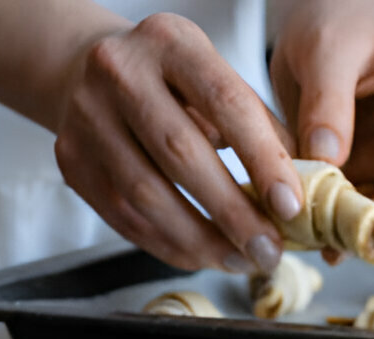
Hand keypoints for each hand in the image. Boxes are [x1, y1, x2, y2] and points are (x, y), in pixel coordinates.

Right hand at [54, 13, 304, 273]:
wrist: (89, 72)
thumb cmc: (173, 82)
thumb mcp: (217, 80)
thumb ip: (259, 128)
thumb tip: (301, 193)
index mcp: (170, 42)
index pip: (225, 103)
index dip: (262, 160)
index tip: (290, 206)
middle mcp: (120, 72)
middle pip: (181, 155)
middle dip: (232, 213)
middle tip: (268, 250)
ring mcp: (87, 118)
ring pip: (147, 196)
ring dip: (200, 240)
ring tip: (239, 260)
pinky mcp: (72, 161)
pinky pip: (124, 218)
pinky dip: (169, 245)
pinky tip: (201, 256)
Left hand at [269, 0, 373, 239]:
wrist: (319, 18)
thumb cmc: (332, 19)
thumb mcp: (326, 49)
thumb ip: (328, 101)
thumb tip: (328, 159)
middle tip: (339, 250)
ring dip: (355, 234)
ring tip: (319, 249)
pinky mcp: (360, 170)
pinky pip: (352, 207)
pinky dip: (333, 225)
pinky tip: (306, 236)